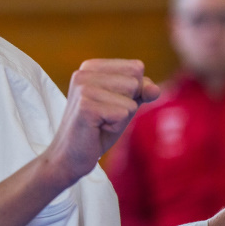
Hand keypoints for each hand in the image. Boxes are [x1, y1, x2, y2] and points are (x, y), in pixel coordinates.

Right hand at [42, 59, 159, 187]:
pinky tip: (96, 130)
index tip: (110, 105)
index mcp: (91, 67)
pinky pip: (123, 114)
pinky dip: (115, 127)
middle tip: (104, 117)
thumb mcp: (124, 105)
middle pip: (135, 82)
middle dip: (127, 104)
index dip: (133, 92)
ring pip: (130, 99)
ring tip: (100, 123)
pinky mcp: (85, 106)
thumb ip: (142, 91)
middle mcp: (84, 73)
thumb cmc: (98, 130)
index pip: (136, 68)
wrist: (70, 158)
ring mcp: (83, 88)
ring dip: (121, 117)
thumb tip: (154, 89)